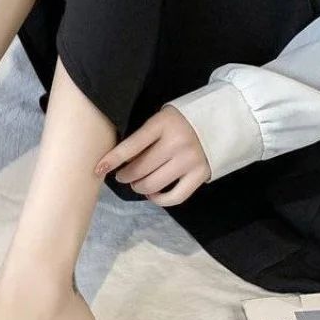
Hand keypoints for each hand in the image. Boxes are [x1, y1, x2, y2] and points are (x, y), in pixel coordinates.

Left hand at [94, 105, 210, 206]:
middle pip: (140, 169)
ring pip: (153, 184)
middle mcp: (177, 142)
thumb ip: (144, 137)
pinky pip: (174, 197)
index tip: (98, 169)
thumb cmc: (181, 120)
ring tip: (136, 183)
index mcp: (163, 124)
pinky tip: (152, 194)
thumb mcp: (161, 119)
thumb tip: (121, 161)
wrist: (221, 120)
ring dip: (138, 187)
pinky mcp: (201, 175)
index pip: (131, 146)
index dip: (112, 160)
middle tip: (122, 175)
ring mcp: (190, 160)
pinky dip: (158, 199)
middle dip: (124, 175)